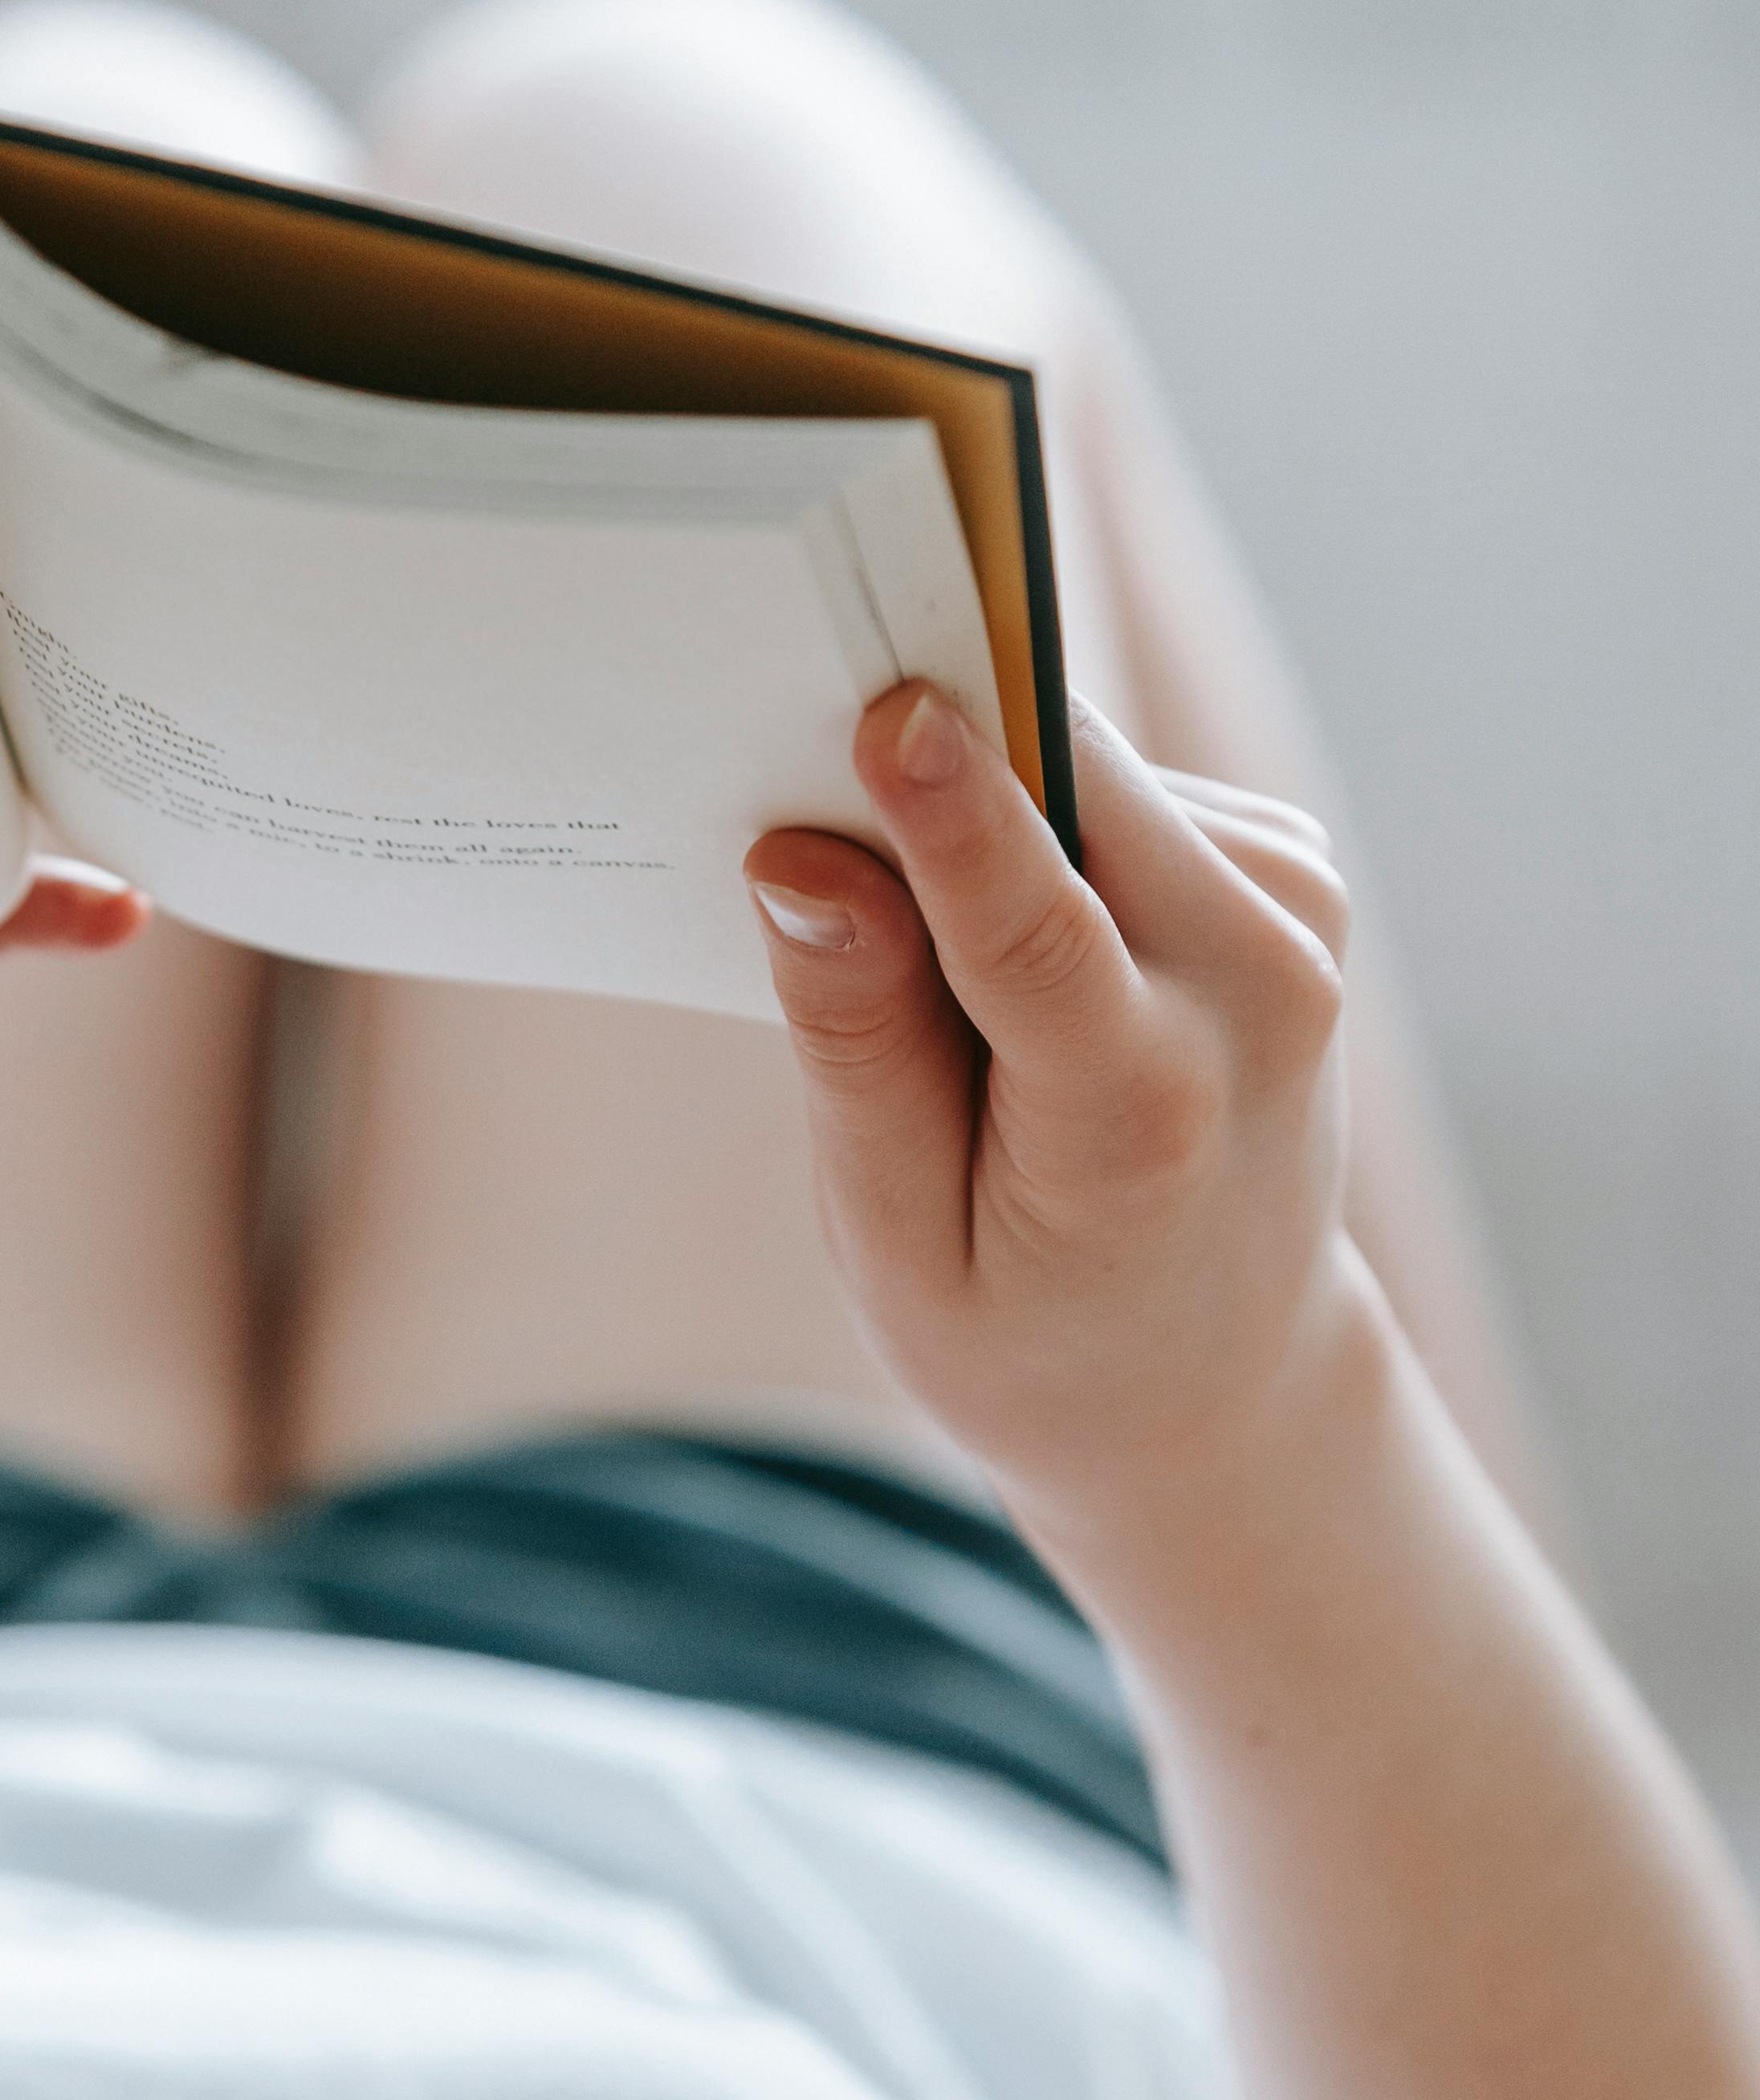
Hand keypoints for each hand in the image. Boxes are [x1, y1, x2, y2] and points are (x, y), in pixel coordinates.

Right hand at [745, 688, 1354, 1531]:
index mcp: (1144, 1115)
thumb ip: (857, 1048)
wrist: (1220, 1386)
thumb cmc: (1030, 1334)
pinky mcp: (1294, 864)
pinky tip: (1028, 960)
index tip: (886, 713)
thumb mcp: (901, 1244)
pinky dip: (1047, 834)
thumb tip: (800, 864)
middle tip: (815, 804)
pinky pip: (1122, 787)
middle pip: (1064, 788)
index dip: (950, 813)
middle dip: (937, 764)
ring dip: (991, 818)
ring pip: (1086, 767)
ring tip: (957, 972)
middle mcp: (1257, 990)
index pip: (1039, 928)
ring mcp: (1298, 914)